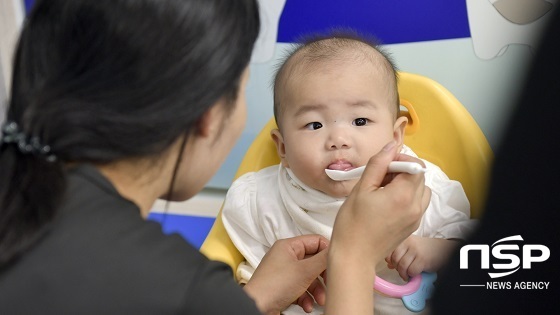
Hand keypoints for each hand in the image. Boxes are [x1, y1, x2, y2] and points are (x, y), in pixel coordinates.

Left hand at [243, 235, 328, 314]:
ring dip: (316, 290)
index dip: (327, 252)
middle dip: (323, 276)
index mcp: (288, 246)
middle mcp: (285, 257)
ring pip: (308, 278)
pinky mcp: (282, 287)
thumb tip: (337, 248)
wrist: (256, 307)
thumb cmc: (274, 286)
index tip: (335, 264)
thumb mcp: (305, 270)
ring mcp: (284, 273)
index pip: (315, 241)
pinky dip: (306, 297)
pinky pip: (300, 289)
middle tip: (330, 283)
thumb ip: (323, 259)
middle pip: (313, 261)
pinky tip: (307, 306)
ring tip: (320, 300)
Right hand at [325, 141, 429, 313]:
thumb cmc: (352, 223)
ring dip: (407, 183)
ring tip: (384, 189)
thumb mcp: (361, 188)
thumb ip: (378, 164)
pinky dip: (407, 197)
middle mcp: (415, 206)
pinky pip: (417, 204)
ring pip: (421, 190)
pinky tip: (387, 202)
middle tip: (379, 176)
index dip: (399, 159)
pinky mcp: (412, 226)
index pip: (414, 165)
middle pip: (419, 176)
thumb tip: (390, 146)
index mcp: (403, 195)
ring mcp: (415, 218)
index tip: (382, 164)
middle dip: (402, 170)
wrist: (354, 256)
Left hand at [386, 235, 459, 279]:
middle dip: (396, 268)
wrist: (442, 249)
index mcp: (403, 238)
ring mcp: (416, 251)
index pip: (389, 251)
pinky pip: (411, 271)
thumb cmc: (423, 249)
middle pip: (394, 259)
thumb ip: (399, 254)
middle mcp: (409, 243)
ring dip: (403, 273)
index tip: (394, 264)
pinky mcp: (423, 260)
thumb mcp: (410, 248)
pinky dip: (411, 275)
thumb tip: (388, 264)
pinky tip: (414, 273)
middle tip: (401, 270)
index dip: (390, 260)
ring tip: (407, 274)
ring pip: (402, 266)